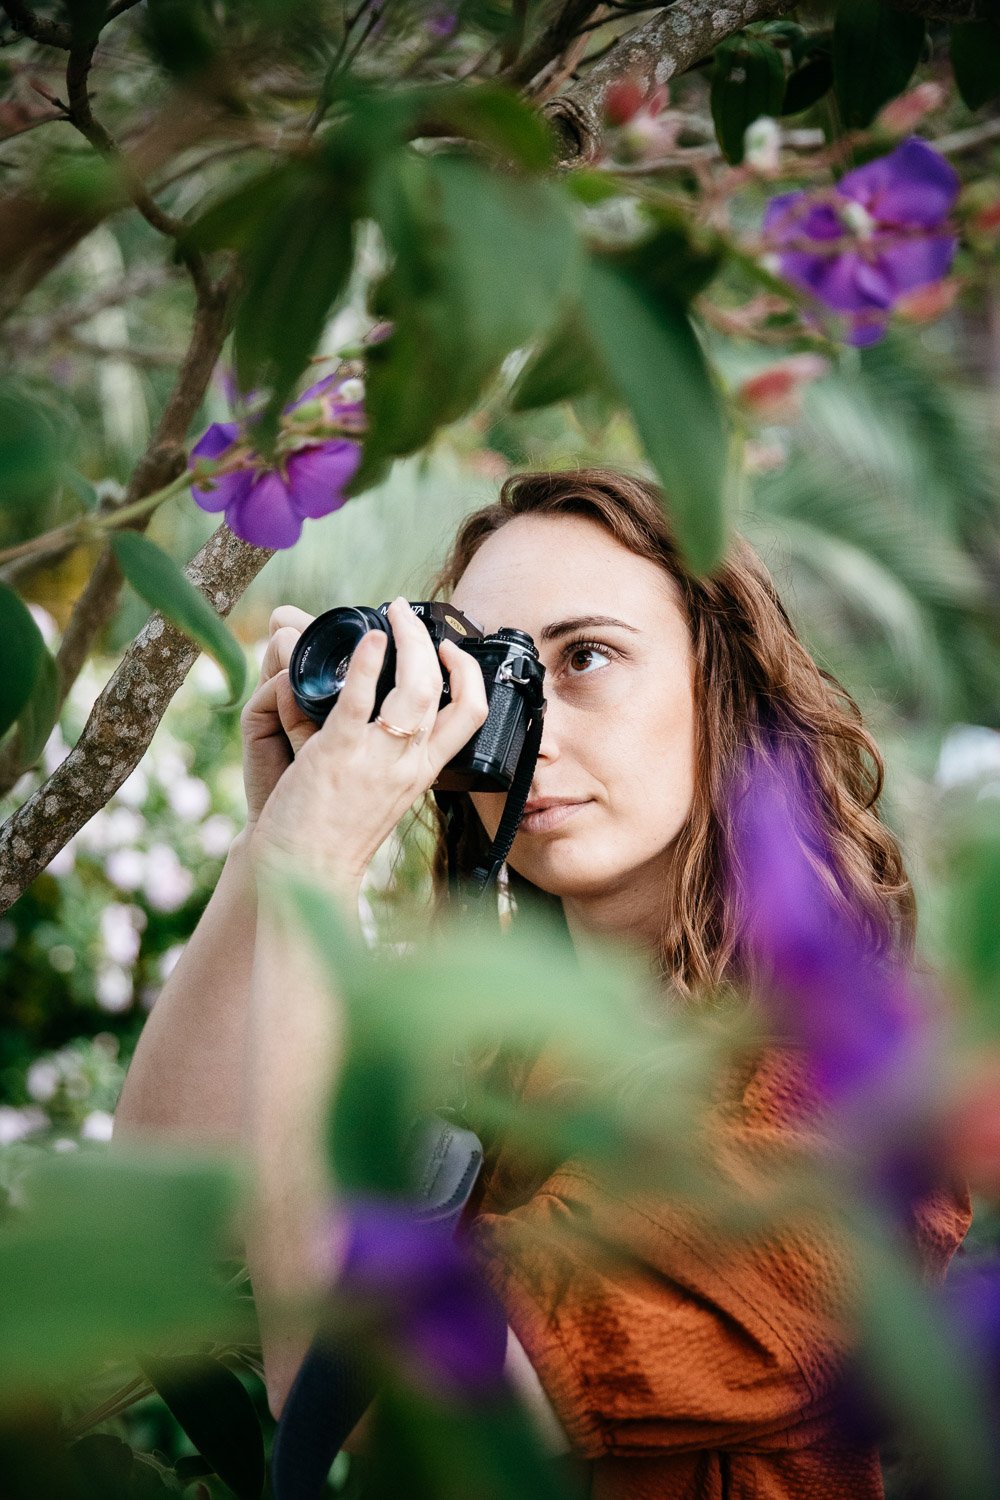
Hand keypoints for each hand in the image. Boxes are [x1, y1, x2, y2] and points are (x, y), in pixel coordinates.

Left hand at [247, 597, 489, 889]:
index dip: (469, 676)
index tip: (449, 650)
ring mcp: (375, 759)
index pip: (471, 717)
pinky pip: (358, 698)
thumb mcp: (380, 796)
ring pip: (415, 688)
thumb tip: (383, 719)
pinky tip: (368, 639)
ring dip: (408, 641)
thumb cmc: (333, 837)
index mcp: (421, 773)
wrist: (304, 874)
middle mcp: (407, 764)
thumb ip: (388, 760)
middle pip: (445, 692)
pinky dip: (368, 662)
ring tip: (392, 615)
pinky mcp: (336, 754)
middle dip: (433, 643)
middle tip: (408, 614)